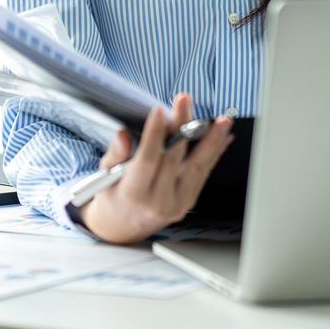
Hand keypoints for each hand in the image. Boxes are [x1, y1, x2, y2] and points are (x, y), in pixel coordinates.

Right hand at [79, 92, 233, 244]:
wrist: (124, 227)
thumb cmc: (113, 195)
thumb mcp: (105, 176)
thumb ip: (115, 155)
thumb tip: (123, 135)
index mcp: (133, 195)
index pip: (147, 161)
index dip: (154, 135)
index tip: (159, 110)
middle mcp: (157, 202)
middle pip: (174, 159)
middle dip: (182, 126)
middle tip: (184, 101)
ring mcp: (177, 203)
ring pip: (197, 167)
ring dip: (212, 141)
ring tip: (222, 120)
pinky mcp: (189, 201)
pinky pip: (203, 173)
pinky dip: (215, 153)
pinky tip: (224, 136)